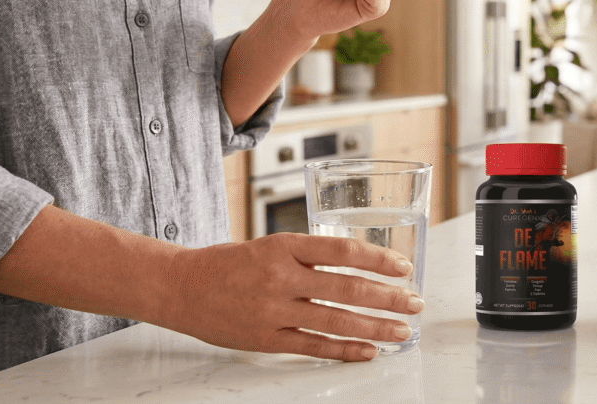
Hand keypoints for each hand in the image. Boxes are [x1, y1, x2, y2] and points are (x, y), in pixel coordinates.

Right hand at [162, 233, 422, 360]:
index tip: (404, 267)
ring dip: (375, 326)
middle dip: (388, 297)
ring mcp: (273, 310)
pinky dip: (345, 350)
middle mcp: (281, 277)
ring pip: (336, 320)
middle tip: (416, 302)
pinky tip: (369, 351)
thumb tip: (359, 267)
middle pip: (347, 288)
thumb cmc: (229, 263)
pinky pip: (314, 346)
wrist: (180, 287)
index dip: (378, 260)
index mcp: (284, 246)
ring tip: (402, 330)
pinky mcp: (266, 339)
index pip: (342, 251)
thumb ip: (309, 255)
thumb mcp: (270, 245)